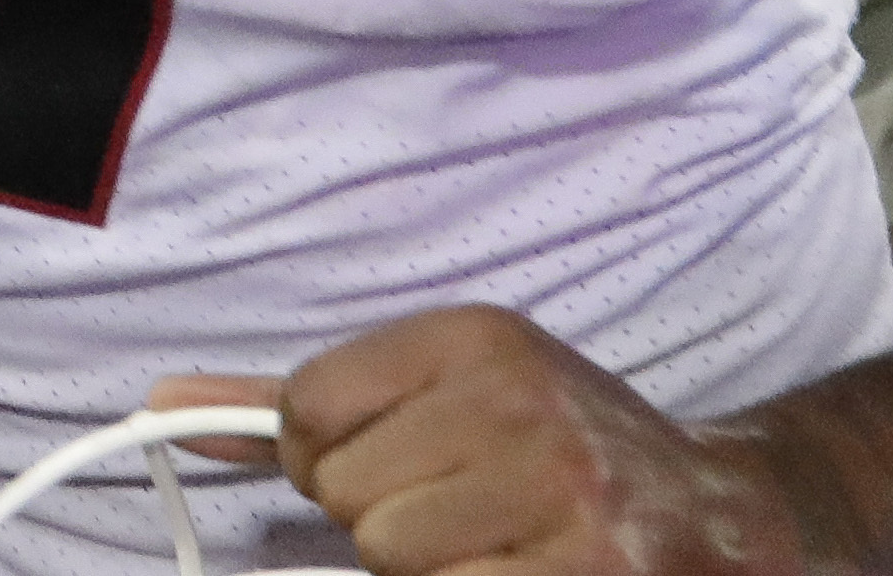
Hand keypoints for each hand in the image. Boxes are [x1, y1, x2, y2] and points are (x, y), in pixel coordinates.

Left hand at [154, 311, 801, 575]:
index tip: (383, 463)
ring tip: (495, 545)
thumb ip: (296, 402)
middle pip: (348, 495)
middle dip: (385, 520)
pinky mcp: (588, 572)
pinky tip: (525, 571)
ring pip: (391, 558)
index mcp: (474, 340)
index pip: (309, 407)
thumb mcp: (443, 389)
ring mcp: (562, 493)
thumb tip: (161, 400)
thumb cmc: (558, 447)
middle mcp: (519, 402)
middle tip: (459, 512)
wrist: (730, 512)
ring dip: (430, 570)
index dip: (323, 456)